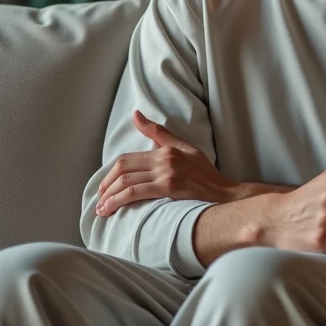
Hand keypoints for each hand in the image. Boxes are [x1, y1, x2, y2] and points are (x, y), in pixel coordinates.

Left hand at [95, 111, 235, 215]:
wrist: (226, 194)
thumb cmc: (206, 175)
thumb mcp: (185, 148)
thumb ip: (160, 134)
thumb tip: (136, 115)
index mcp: (166, 150)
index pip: (127, 159)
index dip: (110, 174)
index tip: (104, 188)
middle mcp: (164, 159)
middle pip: (123, 168)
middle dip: (106, 186)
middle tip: (100, 200)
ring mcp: (166, 173)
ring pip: (126, 181)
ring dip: (109, 196)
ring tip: (102, 209)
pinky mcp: (169, 187)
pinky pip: (135, 192)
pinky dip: (118, 201)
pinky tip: (111, 210)